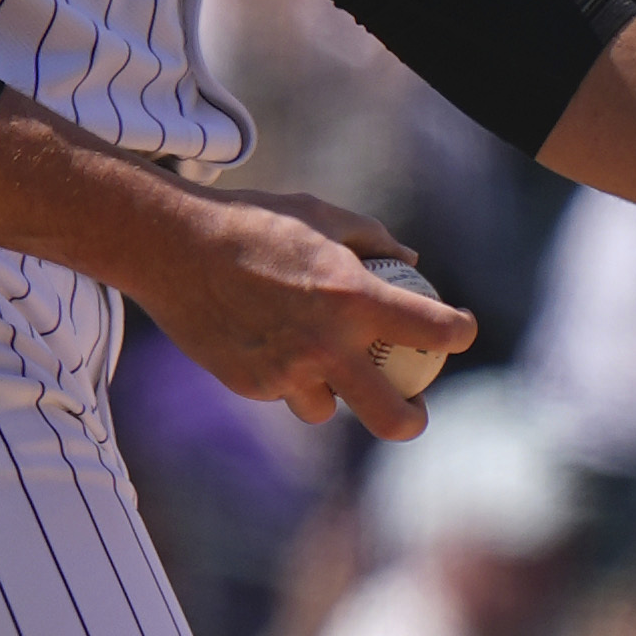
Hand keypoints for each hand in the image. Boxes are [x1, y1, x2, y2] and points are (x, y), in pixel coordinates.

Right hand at [126, 183, 475, 438]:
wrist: (174, 248)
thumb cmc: (255, 222)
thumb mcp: (323, 216)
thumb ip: (374, 241)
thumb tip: (412, 264)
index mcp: (355, 299)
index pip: (435, 331)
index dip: (460, 333)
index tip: (460, 332)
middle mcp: (326, 346)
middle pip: (393, 419)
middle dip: (413, 420)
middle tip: (414, 408)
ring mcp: (286, 373)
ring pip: (327, 410)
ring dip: (333, 395)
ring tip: (324, 369)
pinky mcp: (250, 386)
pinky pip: (282, 392)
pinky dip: (285, 377)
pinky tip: (268, 344)